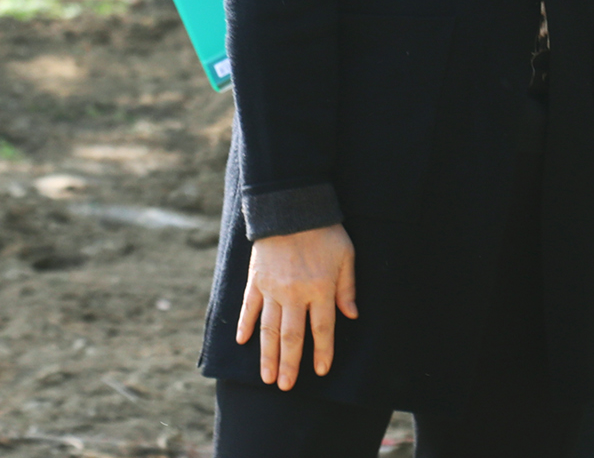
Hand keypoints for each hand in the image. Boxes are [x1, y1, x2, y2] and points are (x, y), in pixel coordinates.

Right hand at [237, 223, 356, 389]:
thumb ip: (348, 287)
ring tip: (267, 377)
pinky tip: (241, 342)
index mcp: (320, 288)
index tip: (321, 371)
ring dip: (267, 355)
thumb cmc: (325, 231)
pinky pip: (248, 307)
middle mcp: (295, 293)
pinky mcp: (255, 280)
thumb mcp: (346, 255)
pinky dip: (244, 325)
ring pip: (268, 329)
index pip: (322, 328)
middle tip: (285, 387)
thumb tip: (351, 315)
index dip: (322, 351)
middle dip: (289, 364)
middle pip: (292, 336)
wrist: (291, 207)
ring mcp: (272, 288)